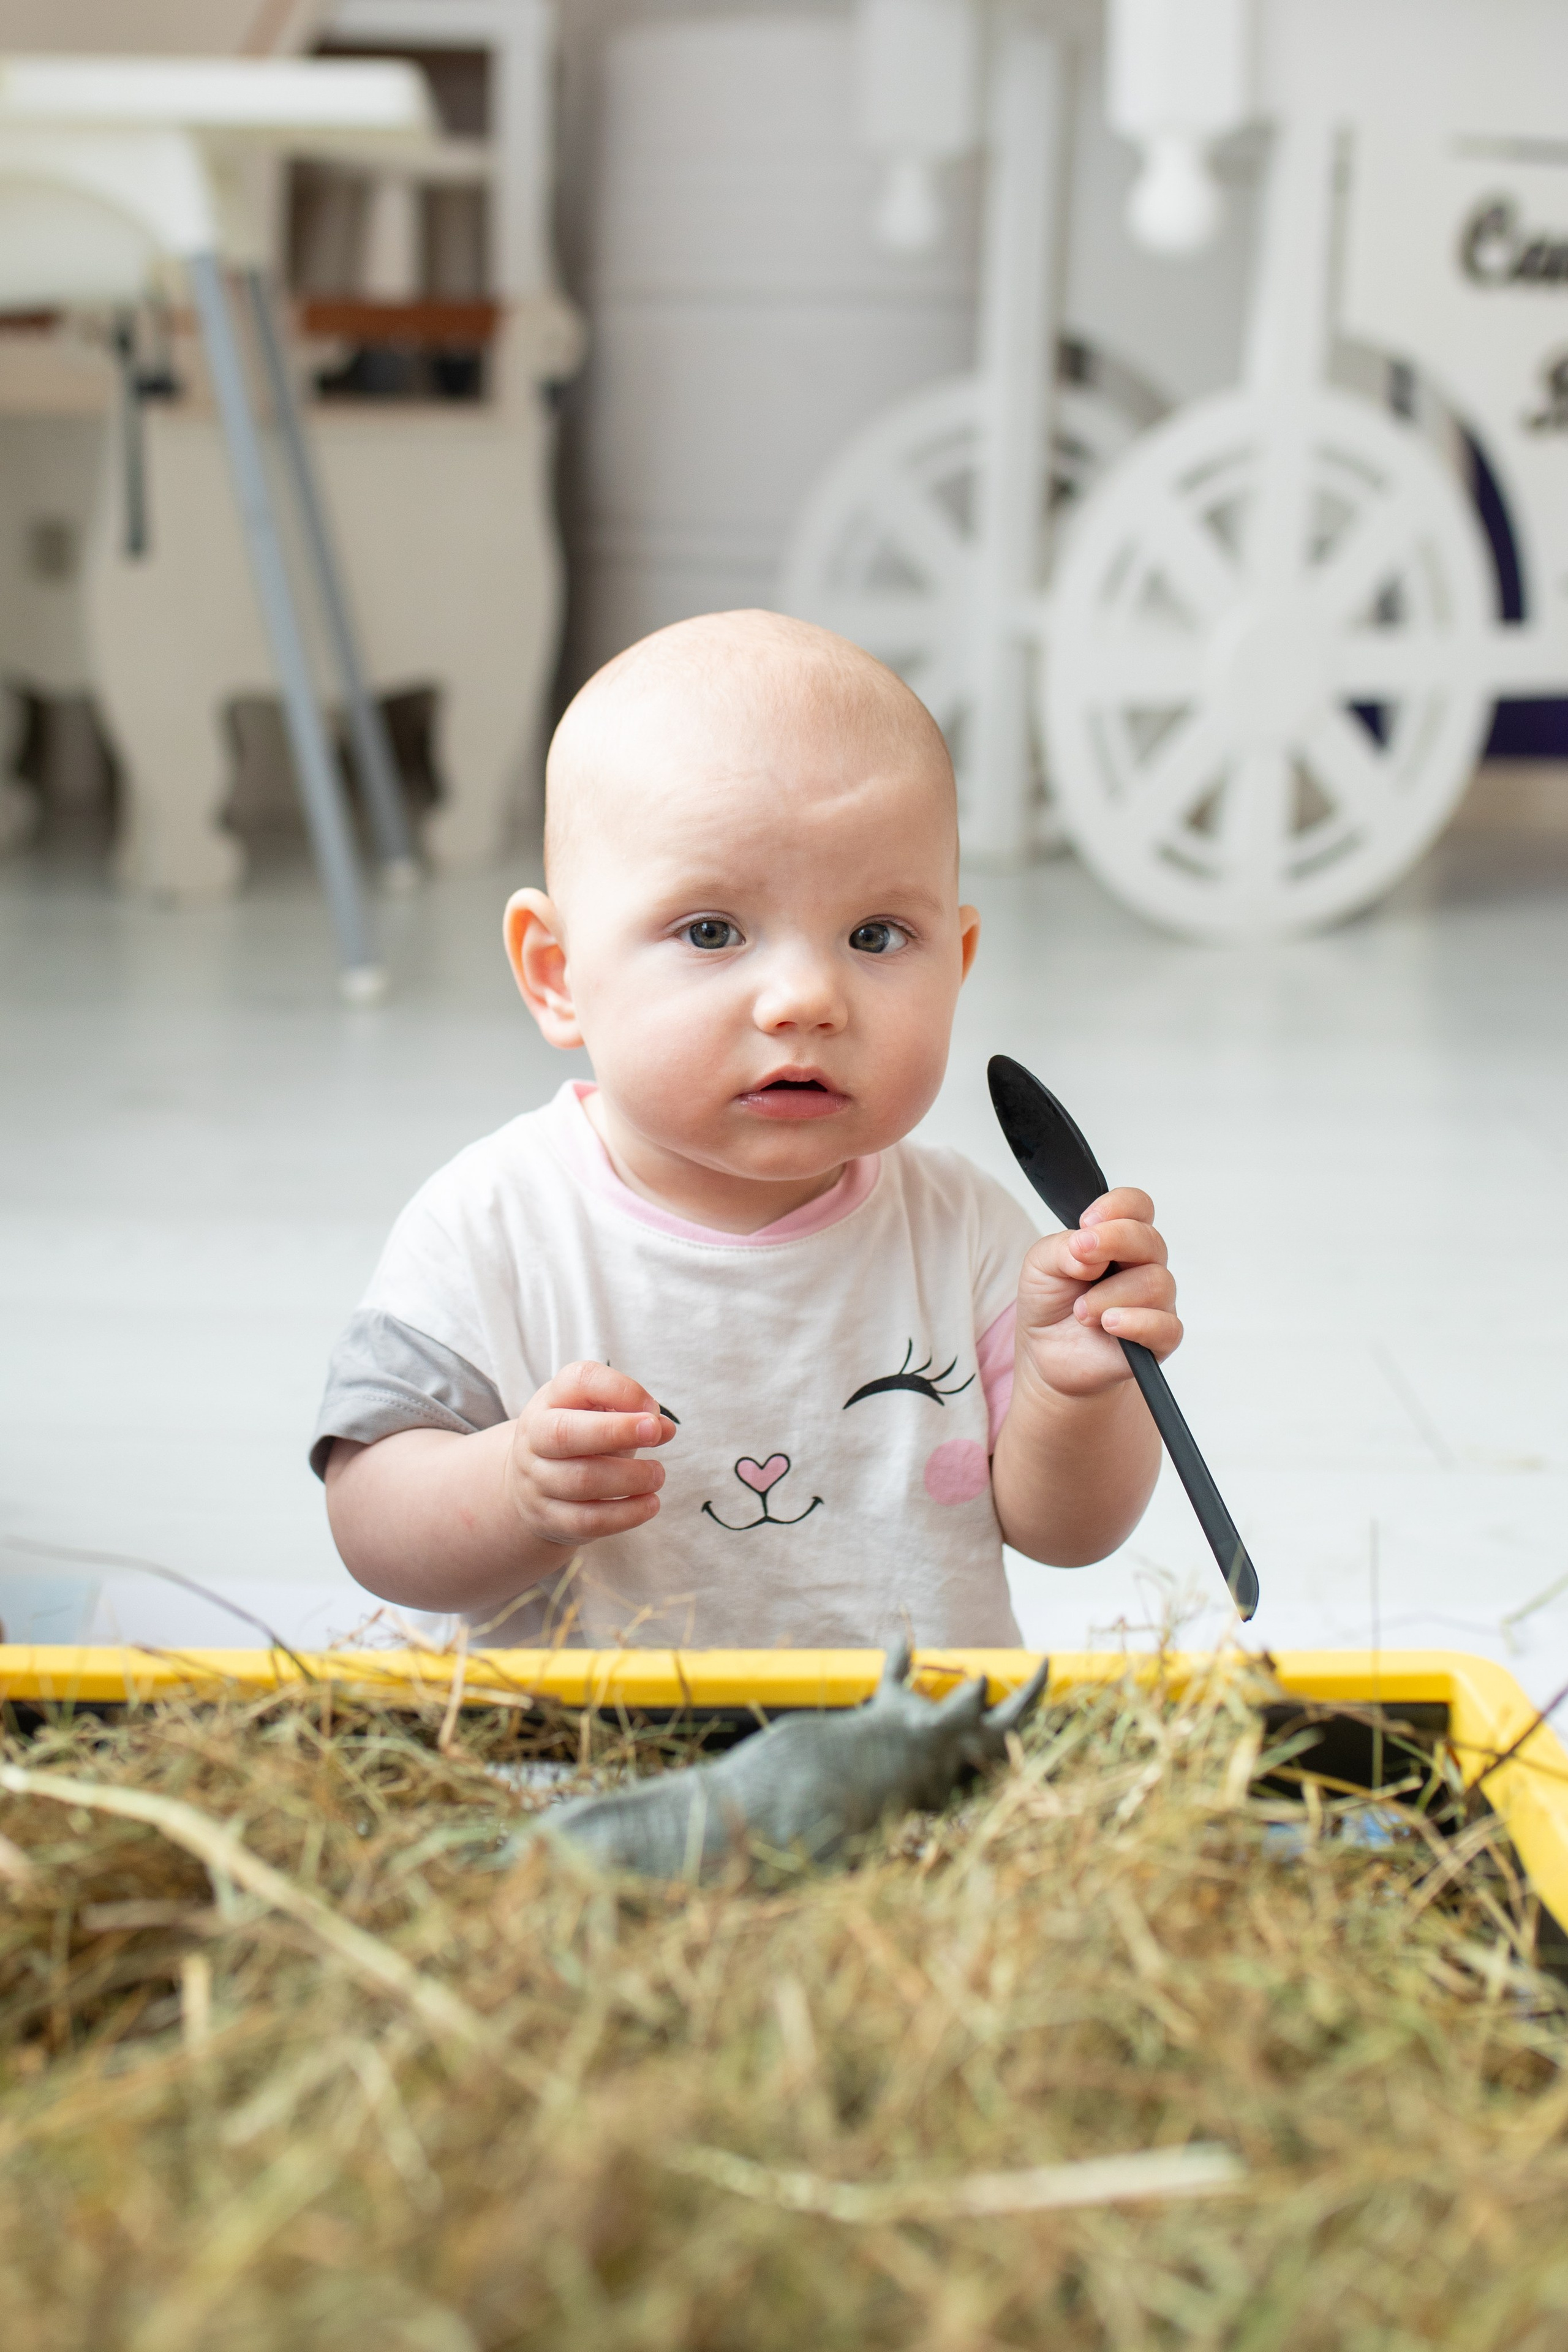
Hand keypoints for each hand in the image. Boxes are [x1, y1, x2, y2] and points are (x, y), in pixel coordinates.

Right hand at [505, 1361, 675, 1547]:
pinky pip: (588, 1520)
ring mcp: (537, 1481)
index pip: (579, 1381)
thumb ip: (633, 1415)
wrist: (528, 1487)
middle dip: (616, 1431)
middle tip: (655, 1432)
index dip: (620, 1390)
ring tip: (658, 1475)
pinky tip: (650, 1504)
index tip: (652, 1409)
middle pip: (565, 1433)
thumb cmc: (579, 1441)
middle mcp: (535, 1438)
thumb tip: (665, 1428)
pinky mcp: (549, 1518)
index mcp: (551, 1401)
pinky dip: (627, 1514)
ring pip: (582, 1480)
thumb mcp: (599, 1416)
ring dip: (631, 1478)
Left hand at [1015, 1188, 1181, 1401]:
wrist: (1047, 1353)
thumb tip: (1087, 1246)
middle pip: (1149, 1239)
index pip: (1137, 1206)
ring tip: (1082, 1311)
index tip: (1087, 1222)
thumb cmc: (1051, 1302)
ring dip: (1110, 1295)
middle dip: (1114, 1242)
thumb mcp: (1040, 1265)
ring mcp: (1155, 1302)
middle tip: (1080, 1256)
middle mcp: (1142, 1265)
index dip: (1118, 1206)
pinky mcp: (1159, 1338)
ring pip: (1156, 1283)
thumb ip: (1062, 1247)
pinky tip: (1109, 1325)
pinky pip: (1166, 1326)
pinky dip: (1137, 1322)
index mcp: (1117, 1239)